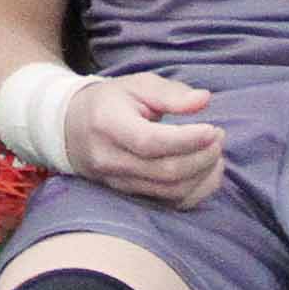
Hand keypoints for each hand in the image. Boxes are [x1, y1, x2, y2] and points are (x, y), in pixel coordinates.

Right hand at [61, 69, 224, 207]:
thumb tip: (204, 100)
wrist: (71, 128)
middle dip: (202, 156)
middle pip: (165, 171)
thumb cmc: (110, 102)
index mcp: (108, 125)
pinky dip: (197, 191)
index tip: (212, 129)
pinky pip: (170, 204)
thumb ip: (170, 93)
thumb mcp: (136, 85)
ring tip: (214, 152)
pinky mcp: (130, 196)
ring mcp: (118, 183)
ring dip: (203, 174)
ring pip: (170, 191)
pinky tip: (207, 172)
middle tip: (218, 136)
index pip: (150, 142)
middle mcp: (110, 160)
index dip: (187, 140)